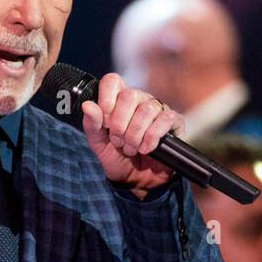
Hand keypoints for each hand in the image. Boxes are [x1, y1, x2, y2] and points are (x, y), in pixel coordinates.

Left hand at [81, 72, 184, 197]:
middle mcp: (139, 100)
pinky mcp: (173, 122)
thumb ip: (92, 125)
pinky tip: (146, 149)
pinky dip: (152, 137)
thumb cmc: (117, 158)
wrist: (136, 181)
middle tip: (118, 142)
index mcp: (118, 101)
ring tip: (131, 149)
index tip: (105, 122)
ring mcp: (157, 110)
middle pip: (130, 95)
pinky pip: (165, 118)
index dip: (107, 98)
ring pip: (146, 109)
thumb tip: (87, 105)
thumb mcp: (98, 144)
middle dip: (120, 124)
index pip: (112, 81)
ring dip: (135, 134)